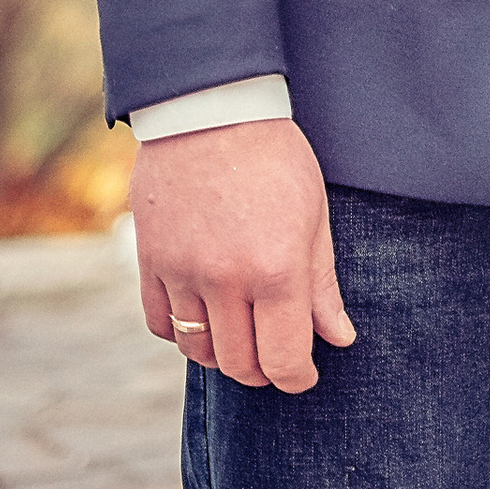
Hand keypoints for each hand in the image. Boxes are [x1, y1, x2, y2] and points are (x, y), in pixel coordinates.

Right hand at [130, 116, 354, 393]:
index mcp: (276, 268)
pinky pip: (160, 325)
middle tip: (276, 357)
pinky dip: (181, 333)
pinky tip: (202, 316)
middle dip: (263, 372)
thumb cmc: (275, 157)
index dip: (297, 378)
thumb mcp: (314, 215)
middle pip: (239, 364)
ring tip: (242, 335)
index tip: (304, 375)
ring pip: (198, 350)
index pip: (284, 360)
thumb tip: (339, 339)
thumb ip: (322, 285)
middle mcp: (226, 279)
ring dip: (223, 355)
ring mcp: (182, 272)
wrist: (211, 109)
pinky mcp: (150, 262)